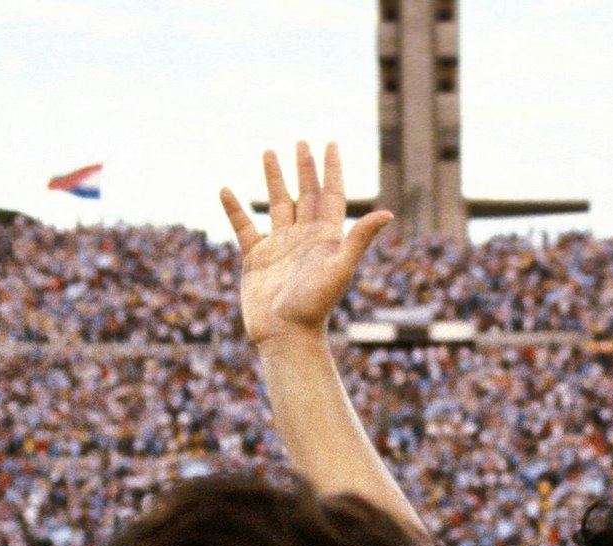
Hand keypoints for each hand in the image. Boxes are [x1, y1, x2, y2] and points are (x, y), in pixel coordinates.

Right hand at [221, 141, 392, 350]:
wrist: (286, 335)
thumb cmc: (315, 305)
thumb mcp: (340, 268)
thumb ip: (360, 239)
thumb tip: (387, 214)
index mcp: (326, 237)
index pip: (332, 194)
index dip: (332, 169)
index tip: (331, 144)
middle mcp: (304, 238)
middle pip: (306, 194)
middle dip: (304, 168)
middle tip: (303, 142)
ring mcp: (280, 247)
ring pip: (277, 204)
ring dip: (274, 179)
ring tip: (269, 153)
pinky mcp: (256, 259)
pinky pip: (244, 228)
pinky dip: (235, 210)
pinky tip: (226, 190)